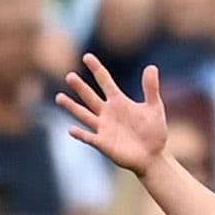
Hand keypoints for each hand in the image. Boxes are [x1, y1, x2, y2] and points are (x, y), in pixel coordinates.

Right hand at [58, 55, 169, 174]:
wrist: (153, 157)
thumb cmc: (154, 133)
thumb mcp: (155, 108)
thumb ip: (151, 89)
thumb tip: (151, 66)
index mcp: (119, 101)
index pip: (105, 81)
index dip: (96, 69)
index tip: (87, 56)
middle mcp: (107, 112)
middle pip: (90, 96)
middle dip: (80, 87)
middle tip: (70, 76)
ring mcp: (103, 128)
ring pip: (84, 114)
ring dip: (72, 107)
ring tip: (59, 97)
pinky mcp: (103, 143)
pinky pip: (89, 137)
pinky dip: (81, 134)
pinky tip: (71, 129)